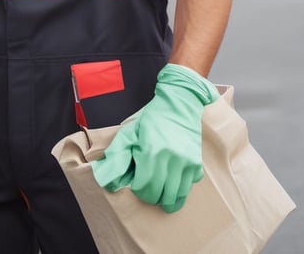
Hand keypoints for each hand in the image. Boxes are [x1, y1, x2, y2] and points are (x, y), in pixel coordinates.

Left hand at [91, 64, 218, 212]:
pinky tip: (172, 179)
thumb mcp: (129, 133)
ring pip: (176, 196)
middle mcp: (171, 158)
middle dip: (150, 195)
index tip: (135, 182)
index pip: (144, 187)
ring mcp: (187, 162)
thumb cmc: (151, 119)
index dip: (137, 190)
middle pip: (160, 194)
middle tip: (145, 186)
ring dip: (165, 198)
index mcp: (152, 151)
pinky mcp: (197, 163)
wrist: (179, 104)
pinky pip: (188, 187)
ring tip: (158, 189)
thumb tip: (106, 180)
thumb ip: (117, 157)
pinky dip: (180, 189)